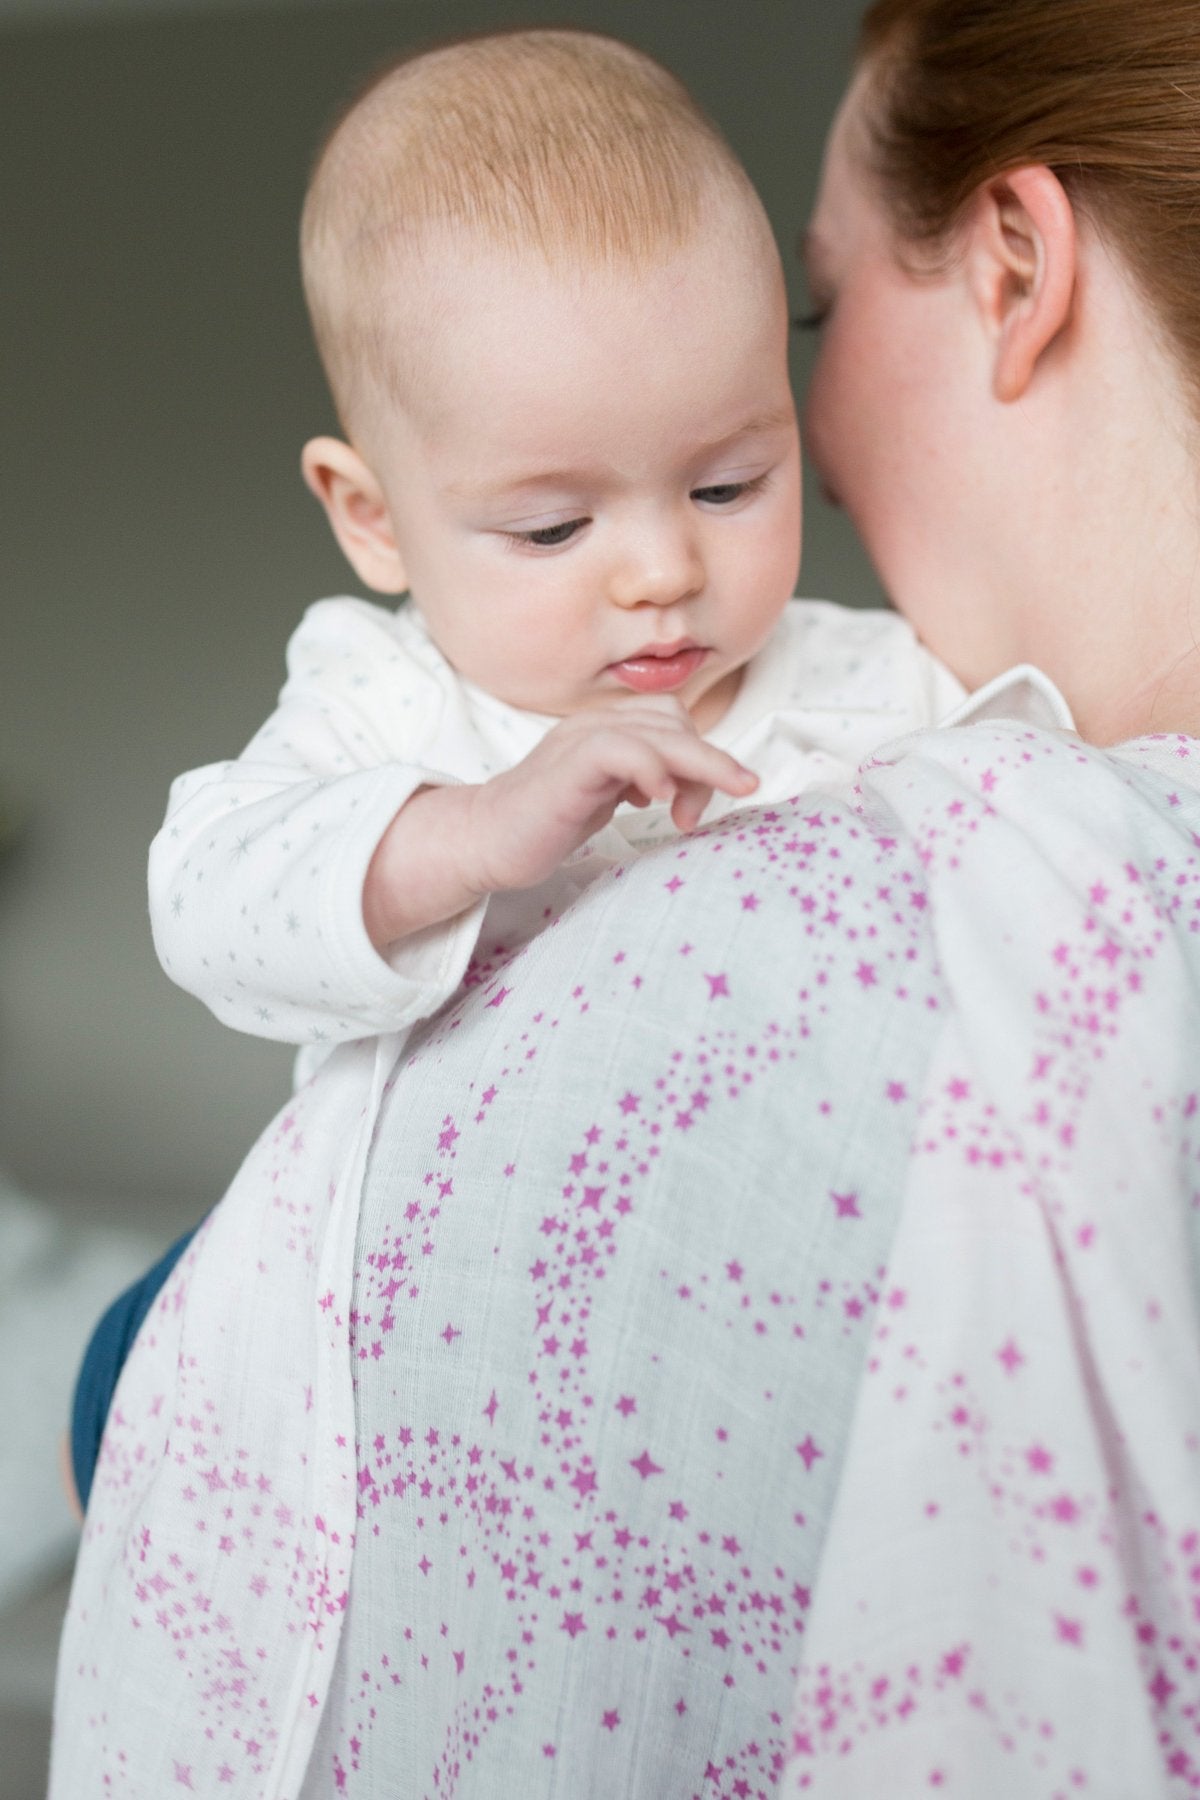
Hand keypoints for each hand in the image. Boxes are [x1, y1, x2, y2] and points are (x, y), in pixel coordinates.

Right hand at [362, 695, 757, 947]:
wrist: (486, 840)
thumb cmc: (548, 822)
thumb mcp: (608, 794)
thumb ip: (644, 779)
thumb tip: (686, 784)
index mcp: (607, 727)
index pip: (672, 721)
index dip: (701, 757)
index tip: (699, 808)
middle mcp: (595, 724)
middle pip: (673, 720)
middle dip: (714, 761)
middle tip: (741, 794)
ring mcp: (579, 741)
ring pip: (656, 731)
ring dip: (696, 766)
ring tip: (698, 810)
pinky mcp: (566, 767)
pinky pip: (618, 749)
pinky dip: (650, 768)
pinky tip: (660, 800)